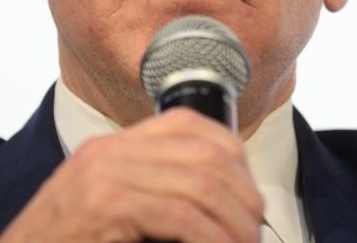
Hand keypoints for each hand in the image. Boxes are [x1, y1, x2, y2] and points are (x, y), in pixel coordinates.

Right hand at [0, 107, 263, 242]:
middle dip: (243, 195)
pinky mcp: (104, 205)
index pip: (189, 125)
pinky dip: (214, 239)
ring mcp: (102, 177)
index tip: (248, 195)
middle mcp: (107, 153)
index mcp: (109, 149)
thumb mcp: (103, 214)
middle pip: (204, 153)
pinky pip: (183, 216)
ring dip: (235, 225)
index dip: (233, 156)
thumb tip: (211, 209)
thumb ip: (145, 197)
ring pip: (202, 185)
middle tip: (254, 231)